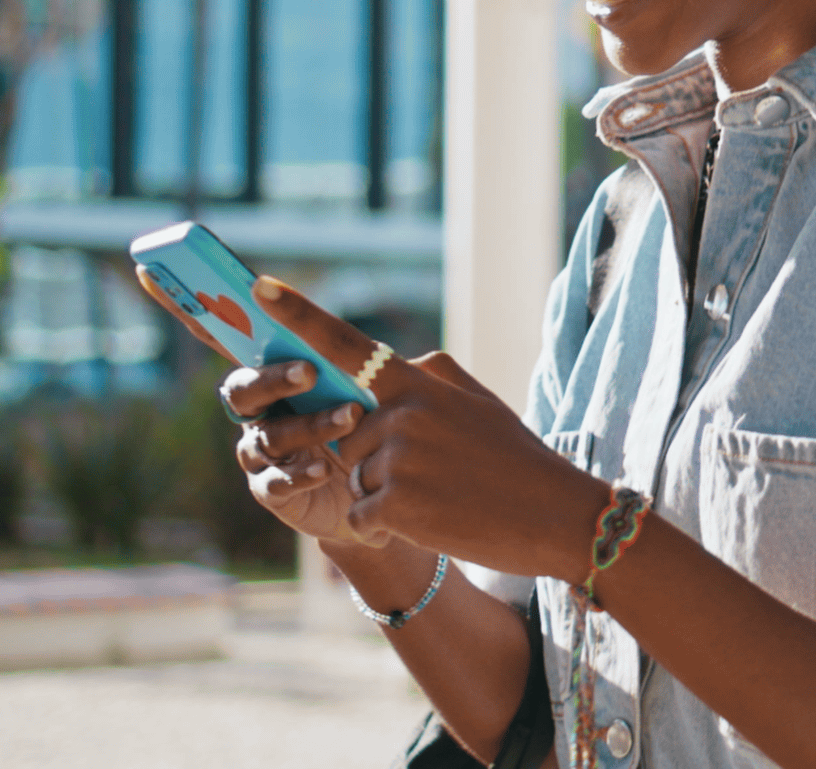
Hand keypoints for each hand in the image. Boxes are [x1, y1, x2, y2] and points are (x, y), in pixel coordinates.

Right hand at [132, 267, 377, 547]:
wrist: (393, 497)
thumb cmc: (380, 427)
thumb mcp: (375, 385)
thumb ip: (353, 360)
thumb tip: (342, 343)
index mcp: (274, 368)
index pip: (221, 331)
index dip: (182, 305)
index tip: (150, 269)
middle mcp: (258, 409)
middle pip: (242, 387)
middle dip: (272, 377)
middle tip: (309, 371)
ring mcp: (261, 451)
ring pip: (263, 434)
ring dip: (305, 424)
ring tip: (350, 421)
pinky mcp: (271, 492)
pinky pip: (272, 480)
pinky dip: (299, 470)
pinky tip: (326, 467)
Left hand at [245, 276, 608, 583]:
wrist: (556, 514)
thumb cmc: (518, 460)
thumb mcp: (477, 403)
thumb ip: (431, 379)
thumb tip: (401, 362)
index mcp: (418, 383)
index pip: (347, 344)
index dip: (300, 317)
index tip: (260, 287)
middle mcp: (402, 412)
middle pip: (348, 437)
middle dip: (376, 460)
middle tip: (436, 474)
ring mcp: (396, 457)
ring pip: (355, 479)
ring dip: (385, 497)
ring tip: (440, 498)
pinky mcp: (394, 503)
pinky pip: (361, 517)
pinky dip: (386, 529)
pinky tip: (431, 523)